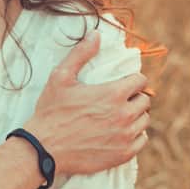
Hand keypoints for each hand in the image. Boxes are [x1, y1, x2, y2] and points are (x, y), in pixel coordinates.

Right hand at [24, 31, 150, 174]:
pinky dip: (135, 136)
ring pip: (144, 121)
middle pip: (145, 101)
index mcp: (113, 94)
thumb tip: (96, 34)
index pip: (141, 81)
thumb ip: (80, 54)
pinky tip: (120, 133)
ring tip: (119, 116)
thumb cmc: (51, 111)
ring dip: (135, 116)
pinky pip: (141, 141)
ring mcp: (125, 136)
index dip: (132, 80)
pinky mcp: (122, 154)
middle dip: (134, 98)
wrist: (44, 148)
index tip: (123, 83)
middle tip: (119, 100)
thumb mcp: (60, 77)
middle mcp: (124, 115)